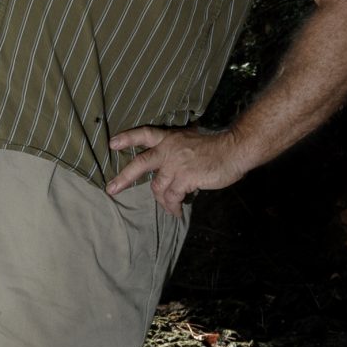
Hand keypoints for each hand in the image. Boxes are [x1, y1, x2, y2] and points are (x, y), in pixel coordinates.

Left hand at [106, 126, 245, 216]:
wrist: (235, 149)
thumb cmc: (217, 146)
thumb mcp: (192, 140)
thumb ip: (178, 149)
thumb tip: (170, 166)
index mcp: (170, 138)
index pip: (144, 134)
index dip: (127, 138)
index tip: (112, 143)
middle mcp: (169, 150)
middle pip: (140, 163)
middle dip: (124, 177)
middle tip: (111, 189)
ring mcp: (176, 165)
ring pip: (158, 187)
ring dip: (163, 201)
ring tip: (170, 208)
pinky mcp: (185, 178)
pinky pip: (173, 197)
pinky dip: (174, 207)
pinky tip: (177, 212)